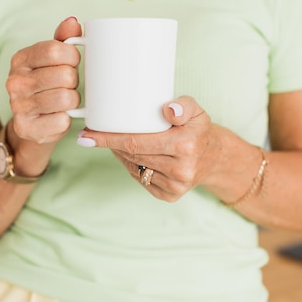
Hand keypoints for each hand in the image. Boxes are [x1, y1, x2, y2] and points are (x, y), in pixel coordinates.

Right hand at [6, 16, 81, 143]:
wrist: (31, 123)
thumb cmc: (46, 84)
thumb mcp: (51, 59)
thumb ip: (63, 39)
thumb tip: (73, 22)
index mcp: (20, 59)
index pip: (56, 50)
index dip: (73, 57)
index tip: (72, 63)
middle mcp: (15, 82)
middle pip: (65, 76)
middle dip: (74, 81)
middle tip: (67, 86)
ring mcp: (19, 106)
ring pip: (66, 99)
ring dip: (72, 100)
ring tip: (64, 100)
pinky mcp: (27, 128)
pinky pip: (62, 121)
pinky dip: (66, 120)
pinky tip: (58, 116)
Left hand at [78, 96, 221, 201]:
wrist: (215, 157)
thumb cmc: (198, 128)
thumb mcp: (195, 110)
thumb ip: (182, 105)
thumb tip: (167, 109)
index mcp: (184, 145)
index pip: (136, 142)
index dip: (108, 139)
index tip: (86, 135)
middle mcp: (180, 169)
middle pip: (132, 155)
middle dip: (110, 145)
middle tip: (95, 134)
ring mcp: (175, 186)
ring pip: (134, 168)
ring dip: (120, 156)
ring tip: (115, 142)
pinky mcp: (170, 196)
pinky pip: (141, 180)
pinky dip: (132, 167)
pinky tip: (131, 157)